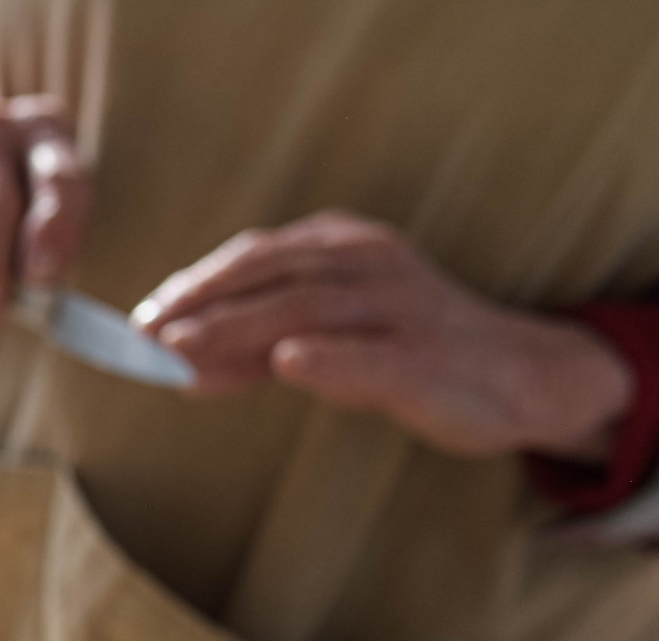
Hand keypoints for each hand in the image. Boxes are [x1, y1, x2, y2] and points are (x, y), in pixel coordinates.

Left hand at [131, 212, 633, 459]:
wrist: (518, 376)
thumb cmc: (408, 353)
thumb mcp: (328, 342)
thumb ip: (258, 351)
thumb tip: (177, 368)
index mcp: (345, 246)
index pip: (257, 256)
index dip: (194, 284)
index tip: (140, 319)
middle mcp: (370, 264)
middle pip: (271, 275)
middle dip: (201, 304)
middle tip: (143, 337)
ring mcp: (401, 307)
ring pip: (306, 308)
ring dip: (236, 328)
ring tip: (178, 353)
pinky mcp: (426, 356)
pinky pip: (371, 353)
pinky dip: (327, 357)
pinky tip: (285, 363)